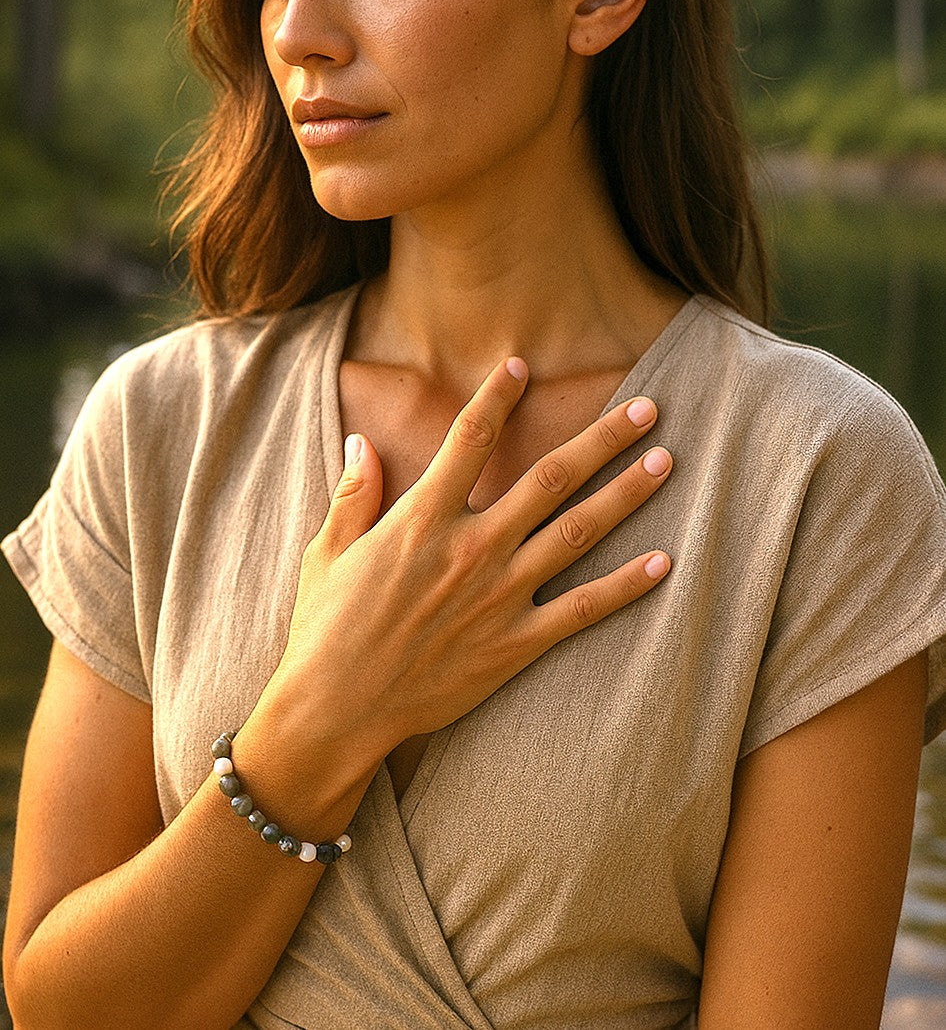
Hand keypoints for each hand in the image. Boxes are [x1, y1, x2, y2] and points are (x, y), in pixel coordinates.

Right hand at [278, 357, 671, 754]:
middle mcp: (471, 547)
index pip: (470, 437)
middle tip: (646, 410)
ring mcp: (499, 596)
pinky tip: (663, 563)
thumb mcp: (330, 550)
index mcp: (423, 518)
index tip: (521, 366)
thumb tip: (363, 439)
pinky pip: (582, 609)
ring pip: (577, 532)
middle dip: (602, 439)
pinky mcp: (515, 643)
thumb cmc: (327, 628)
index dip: (499, 396)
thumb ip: (355, 492)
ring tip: (664, 462)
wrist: (338, 709)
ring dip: (625, 494)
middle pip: (550, 477)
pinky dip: (626, 586)